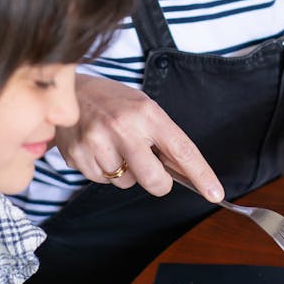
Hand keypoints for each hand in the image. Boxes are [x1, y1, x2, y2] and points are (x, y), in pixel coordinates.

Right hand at [55, 74, 223, 201]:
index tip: (215, 193)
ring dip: (126, 173)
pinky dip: (104, 171)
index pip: (181, 150)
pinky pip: (102, 181)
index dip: (201, 175)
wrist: (68, 91)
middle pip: (153, 180)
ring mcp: (97, 143)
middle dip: (159, 183)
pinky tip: (98, 150)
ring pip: (125, 183)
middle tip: (153, 172)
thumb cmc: (112, 101)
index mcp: (146, 113)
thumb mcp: (143, 107)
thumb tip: (183, 171)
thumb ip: (163, 137)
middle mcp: (122, 127)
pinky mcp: (78, 156)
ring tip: (114, 147)